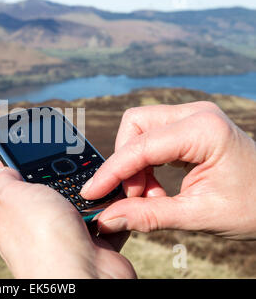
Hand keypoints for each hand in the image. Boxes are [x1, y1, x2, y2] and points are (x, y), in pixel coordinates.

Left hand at [0, 163, 135, 278]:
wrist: (84, 279)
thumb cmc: (42, 239)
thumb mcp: (11, 197)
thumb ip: (3, 180)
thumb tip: (3, 168)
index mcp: (11, 218)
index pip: (17, 183)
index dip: (28, 162)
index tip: (43, 144)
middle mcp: (39, 228)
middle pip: (54, 189)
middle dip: (66, 175)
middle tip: (75, 161)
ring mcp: (68, 237)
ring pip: (83, 201)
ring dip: (94, 191)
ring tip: (98, 181)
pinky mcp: (96, 245)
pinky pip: (107, 217)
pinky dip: (113, 209)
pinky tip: (114, 198)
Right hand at [81, 101, 255, 239]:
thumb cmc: (254, 207)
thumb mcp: (198, 215)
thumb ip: (148, 216)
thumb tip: (108, 218)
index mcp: (204, 129)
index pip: (141, 146)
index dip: (112, 172)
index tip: (92, 192)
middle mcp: (196, 114)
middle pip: (135, 126)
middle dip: (126, 163)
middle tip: (136, 197)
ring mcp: (193, 117)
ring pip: (140, 129)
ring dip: (135, 164)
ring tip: (151, 196)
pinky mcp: (190, 127)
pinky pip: (153, 137)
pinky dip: (146, 162)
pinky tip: (157, 186)